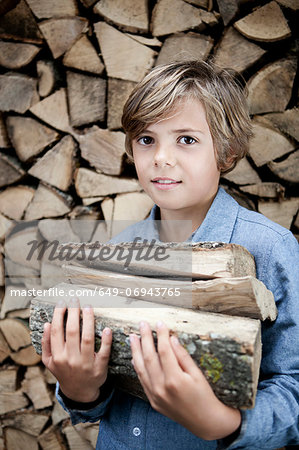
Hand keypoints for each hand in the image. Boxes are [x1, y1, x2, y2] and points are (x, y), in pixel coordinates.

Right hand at [42, 298, 111, 402]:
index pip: (57, 331)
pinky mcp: (100, 367)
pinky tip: (106, 329)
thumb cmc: (64, 371)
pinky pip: (104, 352)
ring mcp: (86, 364)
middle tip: (75, 299)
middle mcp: (71, 359)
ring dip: (89, 321)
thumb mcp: (49, 361)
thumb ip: (46, 343)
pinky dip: (106, 340)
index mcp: (57, 356)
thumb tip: (47, 324)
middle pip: (72, 331)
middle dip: (73, 312)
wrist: (79, 392)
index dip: (59, 315)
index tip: (62, 302)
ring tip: (88, 307)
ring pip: (88, 338)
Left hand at [130, 320, 240, 440]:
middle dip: (145, 338)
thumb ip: (182, 355)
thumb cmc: (205, 395)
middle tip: (142, 324)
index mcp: (175, 379)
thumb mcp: (197, 373)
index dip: (161, 334)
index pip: (164, 350)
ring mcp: (155, 396)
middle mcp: (161, 388)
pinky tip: (135, 356)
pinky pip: (141, 380)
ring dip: (135, 350)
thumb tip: (171, 339)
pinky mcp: (153, 401)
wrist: (205, 422)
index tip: (160, 323)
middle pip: (149, 357)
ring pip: (140, 368)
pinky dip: (137, 367)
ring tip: (133, 336)